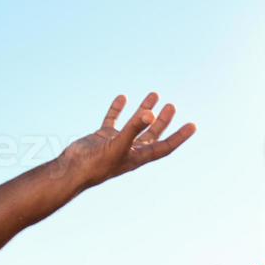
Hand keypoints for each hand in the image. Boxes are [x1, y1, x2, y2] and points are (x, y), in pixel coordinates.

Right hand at [58, 93, 195, 188]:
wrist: (71, 170)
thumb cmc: (96, 163)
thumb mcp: (118, 144)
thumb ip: (134, 128)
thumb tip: (151, 113)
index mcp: (139, 157)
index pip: (165, 146)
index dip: (179, 136)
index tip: (193, 125)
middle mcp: (130, 150)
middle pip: (153, 134)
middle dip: (163, 121)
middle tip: (172, 106)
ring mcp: (116, 143)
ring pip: (135, 124)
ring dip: (144, 111)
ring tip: (153, 94)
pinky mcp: (102, 137)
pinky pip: (113, 120)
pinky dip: (118, 109)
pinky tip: (122, 98)